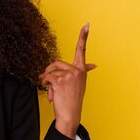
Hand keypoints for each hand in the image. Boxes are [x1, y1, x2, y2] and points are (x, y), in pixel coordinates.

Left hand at [40, 23, 95, 138]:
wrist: (70, 115)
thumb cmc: (73, 100)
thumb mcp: (79, 84)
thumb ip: (83, 72)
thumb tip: (94, 65)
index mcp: (82, 70)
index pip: (82, 50)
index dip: (83, 36)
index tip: (87, 24)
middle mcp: (77, 71)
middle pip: (56, 63)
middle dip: (49, 72)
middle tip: (49, 83)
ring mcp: (69, 75)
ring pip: (50, 71)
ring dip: (47, 82)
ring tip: (54, 93)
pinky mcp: (60, 81)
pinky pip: (46, 78)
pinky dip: (45, 86)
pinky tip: (52, 94)